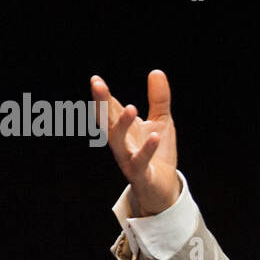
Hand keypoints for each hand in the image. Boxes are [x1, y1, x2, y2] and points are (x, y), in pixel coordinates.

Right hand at [91, 70, 179, 215]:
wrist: (163, 188)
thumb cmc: (158, 154)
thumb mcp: (161, 121)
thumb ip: (158, 98)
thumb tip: (156, 71)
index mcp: (124, 129)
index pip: (109, 109)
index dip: (102, 95)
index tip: (96, 79)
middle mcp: (122, 143)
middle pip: (107, 121)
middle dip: (101, 104)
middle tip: (97, 85)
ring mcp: (129, 159)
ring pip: (119, 142)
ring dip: (122, 125)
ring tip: (132, 108)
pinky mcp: (142, 174)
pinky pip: (141, 162)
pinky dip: (147, 150)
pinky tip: (155, 137)